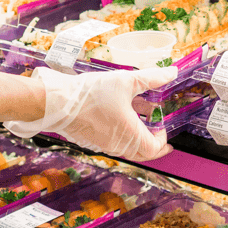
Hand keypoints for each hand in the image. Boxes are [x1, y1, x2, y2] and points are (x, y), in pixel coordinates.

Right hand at [5, 66, 178, 161]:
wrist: (56, 103)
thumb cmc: (90, 94)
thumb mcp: (125, 80)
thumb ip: (151, 77)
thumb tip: (171, 73)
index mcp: (130, 134)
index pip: (154, 148)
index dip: (163, 140)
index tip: (163, 126)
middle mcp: (118, 145)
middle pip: (143, 153)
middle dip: (154, 143)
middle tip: (159, 132)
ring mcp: (104, 145)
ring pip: (128, 148)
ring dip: (138, 136)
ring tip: (140, 117)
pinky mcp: (93, 141)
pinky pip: (115, 143)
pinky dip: (124, 134)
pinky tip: (121, 115)